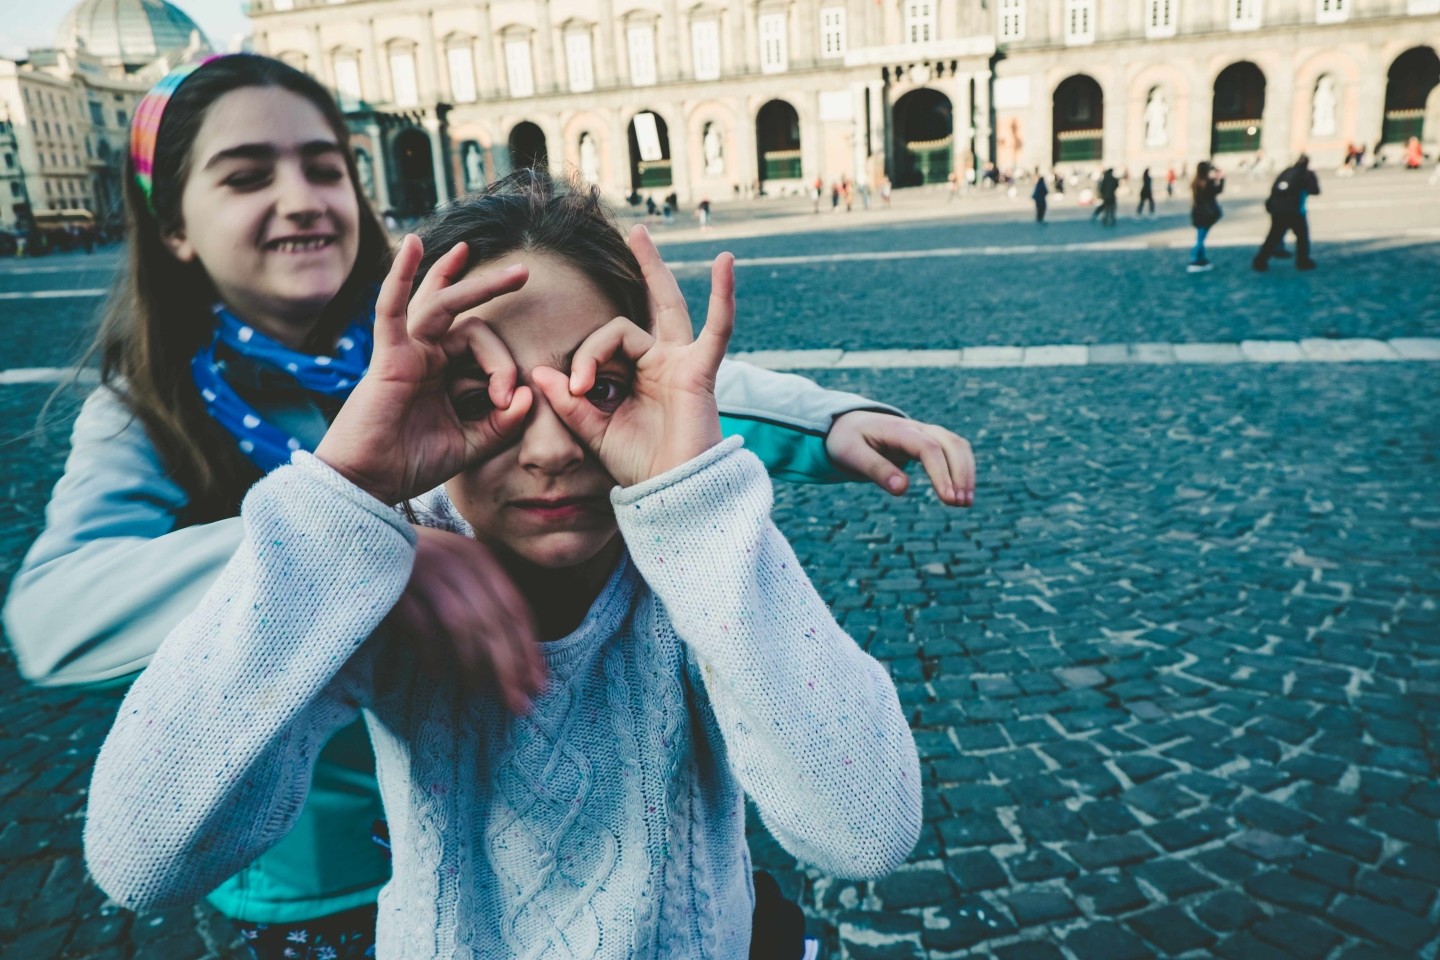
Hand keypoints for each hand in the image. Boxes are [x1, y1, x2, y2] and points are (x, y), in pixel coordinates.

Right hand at [315, 235, 532, 503]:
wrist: (369, 483)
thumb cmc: (411, 463)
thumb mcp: (471, 444)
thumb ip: (502, 422)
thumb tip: (528, 395)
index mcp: (443, 373)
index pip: (481, 348)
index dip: (503, 368)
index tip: (507, 400)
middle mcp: (425, 356)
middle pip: (462, 313)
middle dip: (491, 289)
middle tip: (524, 273)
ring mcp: (406, 352)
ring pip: (440, 305)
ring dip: (470, 283)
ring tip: (504, 265)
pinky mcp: (388, 356)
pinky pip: (392, 309)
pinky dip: (401, 277)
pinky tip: (412, 245)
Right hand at [388, 527, 543, 713]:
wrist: (363, 534)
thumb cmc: (416, 563)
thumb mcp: (456, 571)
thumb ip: (483, 601)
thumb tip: (516, 654)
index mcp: (480, 559)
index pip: (516, 608)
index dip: (529, 650)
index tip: (538, 684)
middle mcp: (459, 561)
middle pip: (494, 621)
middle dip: (510, 666)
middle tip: (517, 703)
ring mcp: (427, 570)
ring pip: (463, 626)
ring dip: (474, 665)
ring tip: (478, 692)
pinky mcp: (396, 586)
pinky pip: (423, 627)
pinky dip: (432, 654)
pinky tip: (436, 673)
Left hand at [530, 225, 733, 486]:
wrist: (670, 494)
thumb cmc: (638, 467)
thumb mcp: (592, 430)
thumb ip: (568, 402)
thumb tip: (544, 371)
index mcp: (638, 375)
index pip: (608, 341)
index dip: (586, 357)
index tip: (575, 389)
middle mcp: (663, 362)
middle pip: (650, 305)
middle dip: (643, 268)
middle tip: (634, 232)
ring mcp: (683, 363)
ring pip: (664, 309)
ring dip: (652, 271)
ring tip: (641, 235)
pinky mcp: (700, 373)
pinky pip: (717, 330)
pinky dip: (723, 297)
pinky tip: (726, 263)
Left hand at [826, 411, 974, 506]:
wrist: (848, 425)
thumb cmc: (847, 441)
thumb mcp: (852, 455)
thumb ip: (877, 470)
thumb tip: (902, 489)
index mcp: (897, 429)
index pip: (928, 448)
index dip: (940, 473)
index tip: (948, 499)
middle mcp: (917, 428)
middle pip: (951, 444)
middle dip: (960, 474)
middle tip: (960, 504)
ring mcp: (926, 432)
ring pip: (958, 445)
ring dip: (966, 472)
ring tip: (966, 503)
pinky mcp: (929, 441)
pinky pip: (955, 450)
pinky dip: (963, 469)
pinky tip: (962, 492)